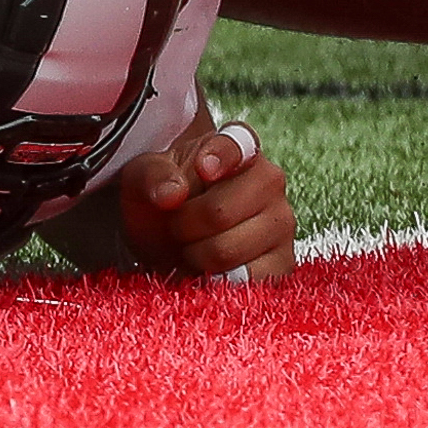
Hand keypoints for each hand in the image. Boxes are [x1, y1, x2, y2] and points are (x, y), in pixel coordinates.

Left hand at [117, 119, 292, 280]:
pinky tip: (209, 271)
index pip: (235, 145)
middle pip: (219, 212)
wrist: (169, 235)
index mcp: (237, 146)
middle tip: (176, 225)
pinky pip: (247, 281)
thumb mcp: (143, 177)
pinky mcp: (284, 263)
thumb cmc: (162, 197)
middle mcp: (269, 180)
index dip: (219, 157)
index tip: (202, 169)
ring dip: (196, 256)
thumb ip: (153, 176)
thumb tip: (172, 192)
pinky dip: (216, 282)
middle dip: (184, 226)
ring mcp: (281, 222)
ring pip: (227, 251)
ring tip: (192, 245)